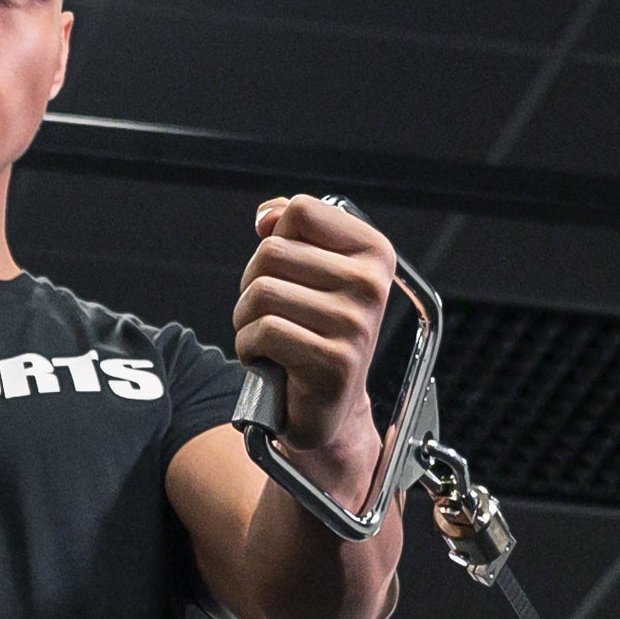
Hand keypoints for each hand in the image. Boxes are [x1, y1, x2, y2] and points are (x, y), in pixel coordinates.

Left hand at [234, 195, 394, 433]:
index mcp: (373, 253)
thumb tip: (267, 214)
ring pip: (261, 292)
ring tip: (269, 339)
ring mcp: (356, 324)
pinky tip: (268, 361)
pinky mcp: (335, 362)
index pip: (301, 210)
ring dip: (246, 320)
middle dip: (253, 284)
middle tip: (273, 315)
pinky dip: (248, 348)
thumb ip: (292, 232)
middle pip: (272, 251)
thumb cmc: (314, 335)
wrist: (328, 408)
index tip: (287, 272)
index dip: (275, 240)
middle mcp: (372, 285)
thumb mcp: (308, 274)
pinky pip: (263, 332)